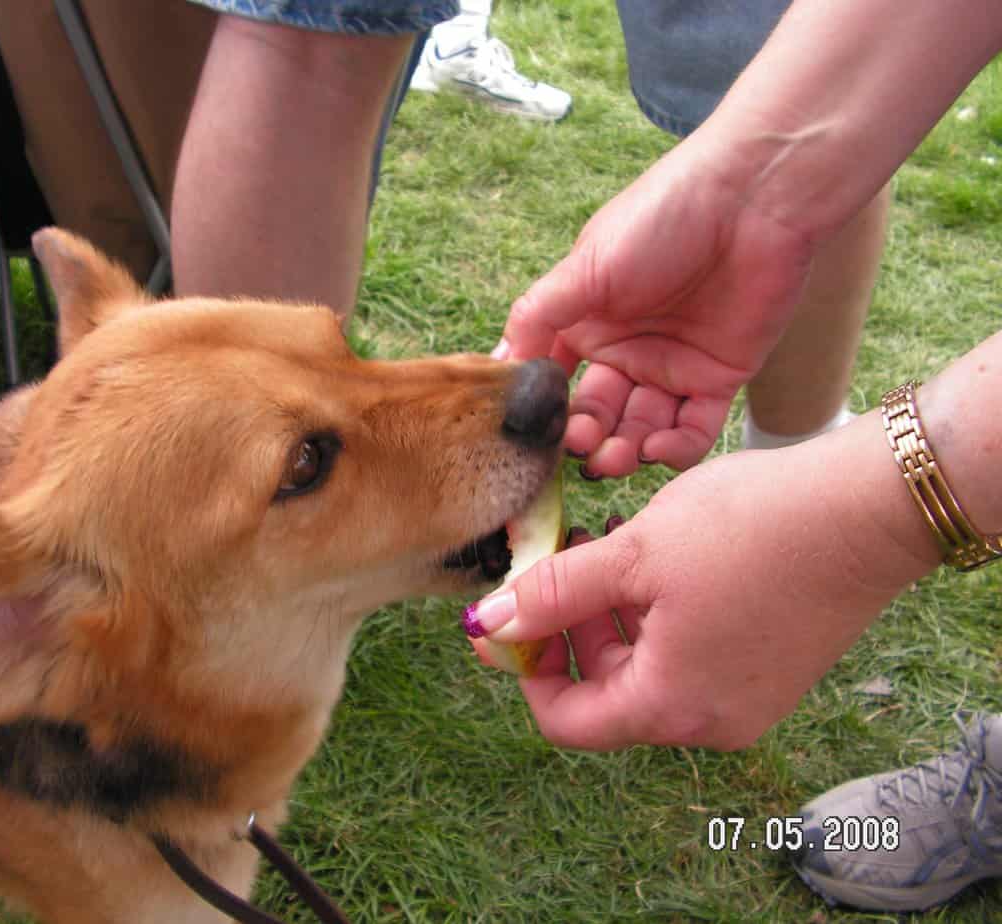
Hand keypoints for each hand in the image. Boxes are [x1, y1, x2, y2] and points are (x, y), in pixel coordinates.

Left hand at [465, 417, 939, 750]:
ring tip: (604, 545)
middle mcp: (711, 720)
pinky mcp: (771, 671)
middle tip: (558, 560)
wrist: (867, 509)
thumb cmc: (751, 529)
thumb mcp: (634, 555)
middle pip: (607, 693)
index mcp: (671, 706)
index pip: (566, 721)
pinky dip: (659, 616)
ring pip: (648, 669)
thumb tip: (486, 624)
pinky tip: (655, 558)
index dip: (526, 669)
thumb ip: (553, 593)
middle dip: (570, 629)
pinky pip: (692, 657)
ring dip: (613, 616)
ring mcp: (747, 699)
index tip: (507, 617)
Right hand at [499, 138, 816, 474]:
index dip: (545, 412)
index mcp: (589, 324)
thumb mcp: (585, 266)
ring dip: (623, 452)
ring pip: (640, 430)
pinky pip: (692, 430)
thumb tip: (497, 364)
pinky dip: (673, 449)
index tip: (535, 434)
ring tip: (612, 457)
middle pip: (597, 414)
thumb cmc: (661, 218)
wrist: (752, 199)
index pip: (557, 383)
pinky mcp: (719, 378)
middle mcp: (627, 350)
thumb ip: (539, 316)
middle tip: (580, 446)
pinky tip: (655, 447)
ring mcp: (673, 367)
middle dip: (584, 438)